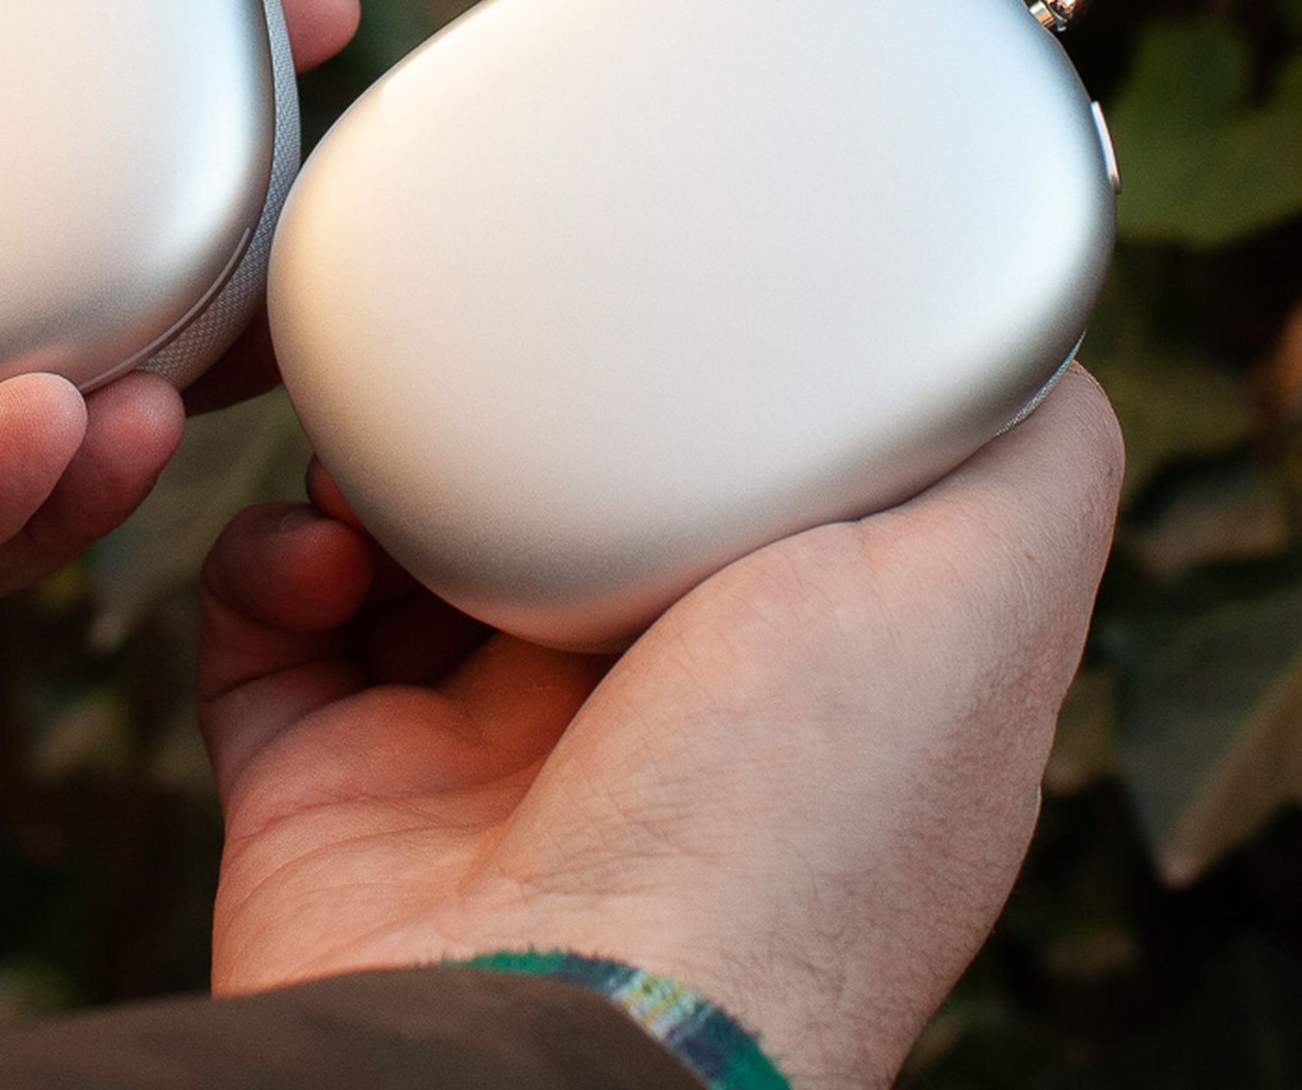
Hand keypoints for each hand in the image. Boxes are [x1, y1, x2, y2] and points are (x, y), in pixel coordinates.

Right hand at [199, 368, 1122, 1089]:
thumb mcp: (975, 598)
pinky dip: (272, 560)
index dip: (702, 375)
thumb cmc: (783, 830)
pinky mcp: (334, 785)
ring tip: (381, 439)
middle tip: (486, 331)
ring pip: (406, 536)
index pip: (740, 477)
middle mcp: (644, 714)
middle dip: (515, 400)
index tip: (654, 286)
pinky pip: (272, 628)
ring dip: (377, 458)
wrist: (551, 1033)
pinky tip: (318, 548)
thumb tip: (1026, 320)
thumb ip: (1029, 454)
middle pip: (563, 489)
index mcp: (790, 672)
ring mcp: (478, 756)